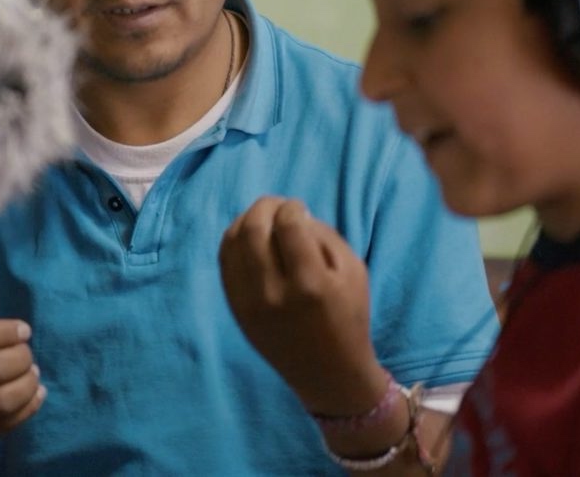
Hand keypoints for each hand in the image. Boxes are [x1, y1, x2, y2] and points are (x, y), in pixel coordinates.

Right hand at [0, 311, 45, 451]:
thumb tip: (10, 330)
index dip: (5, 333)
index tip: (24, 331)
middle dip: (20, 358)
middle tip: (26, 353)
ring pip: (0, 403)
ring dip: (27, 385)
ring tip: (33, 373)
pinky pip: (2, 425)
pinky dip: (27, 408)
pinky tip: (35, 394)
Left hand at [219, 196, 388, 413]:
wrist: (328, 372)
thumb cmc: (348, 318)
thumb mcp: (354, 272)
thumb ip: (324, 236)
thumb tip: (291, 214)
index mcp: (310, 284)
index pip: (288, 226)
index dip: (291, 208)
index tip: (298, 209)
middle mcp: (274, 293)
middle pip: (253, 229)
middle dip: (265, 206)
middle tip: (277, 206)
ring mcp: (249, 303)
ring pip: (232, 243)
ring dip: (246, 219)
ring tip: (263, 218)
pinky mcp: (236, 310)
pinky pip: (224, 262)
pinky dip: (233, 241)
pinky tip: (249, 237)